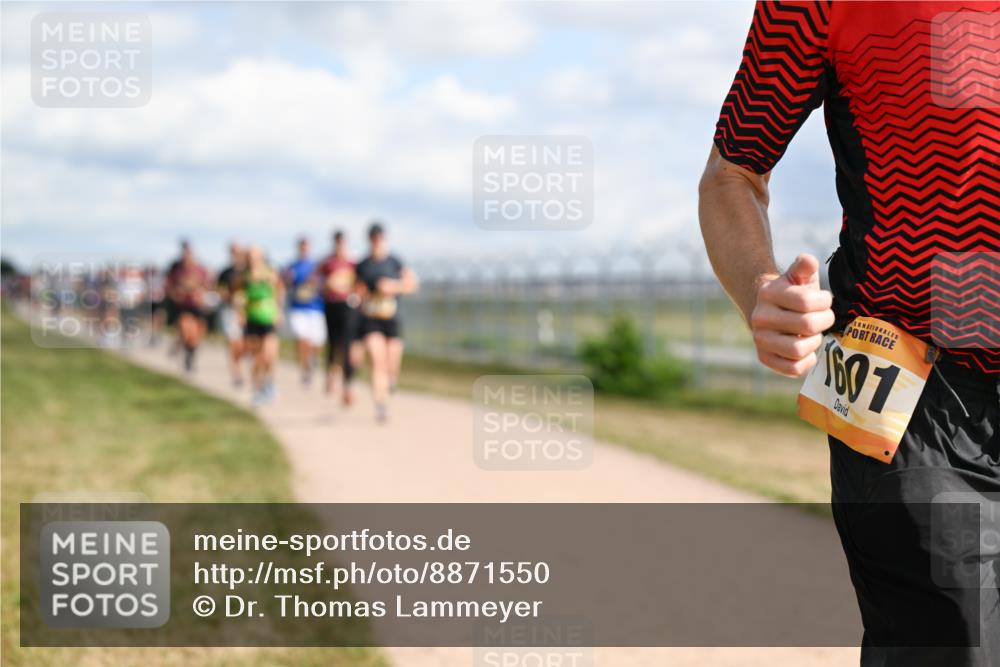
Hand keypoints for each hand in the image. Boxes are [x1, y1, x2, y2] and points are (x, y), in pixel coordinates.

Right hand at [750, 253, 834, 376]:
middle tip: (823, 317)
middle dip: (824, 321)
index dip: (824, 301)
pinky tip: (807, 350)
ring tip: (813, 334)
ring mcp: (760, 339)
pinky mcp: (764, 357)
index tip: (823, 300)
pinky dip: (806, 361)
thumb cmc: (792, 292)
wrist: (768, 310)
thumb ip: (804, 266)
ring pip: (799, 350)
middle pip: (807, 326)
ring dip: (815, 342)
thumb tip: (808, 260)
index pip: (807, 301)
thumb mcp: (798, 276)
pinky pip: (792, 369)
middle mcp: (760, 317)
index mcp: (768, 293)